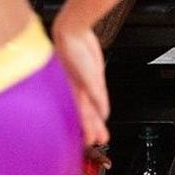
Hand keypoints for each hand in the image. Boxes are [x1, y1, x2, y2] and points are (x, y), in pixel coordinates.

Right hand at [52, 21, 108, 146]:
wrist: (72, 31)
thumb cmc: (71, 51)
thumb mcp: (88, 76)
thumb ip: (96, 95)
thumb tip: (103, 114)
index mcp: (74, 91)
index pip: (81, 116)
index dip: (86, 130)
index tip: (90, 142)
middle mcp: (78, 89)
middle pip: (87, 113)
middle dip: (93, 128)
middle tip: (101, 141)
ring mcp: (85, 82)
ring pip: (92, 105)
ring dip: (97, 119)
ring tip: (103, 132)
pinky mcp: (92, 74)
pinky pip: (96, 93)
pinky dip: (99, 104)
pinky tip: (102, 111)